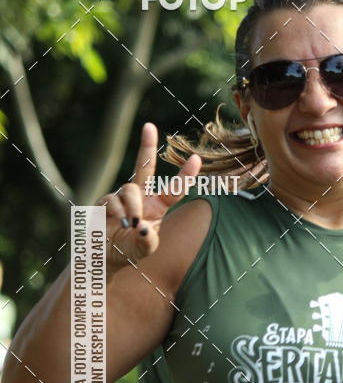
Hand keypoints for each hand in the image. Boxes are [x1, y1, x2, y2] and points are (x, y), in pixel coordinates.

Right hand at [98, 122, 201, 273]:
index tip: (197, 159)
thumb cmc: (130, 250)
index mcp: (157, 206)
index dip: (185, 176)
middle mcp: (141, 197)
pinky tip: (119, 222)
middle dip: (146, 146)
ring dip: (133, 206)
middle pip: (145, 167)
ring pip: (129, 190)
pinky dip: (118, 212)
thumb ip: (148, 241)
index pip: (174, 189)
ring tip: (131, 223)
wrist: (105, 256)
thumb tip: (142, 228)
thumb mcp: (145, 249)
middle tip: (149, 126)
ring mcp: (122, 197)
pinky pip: (113, 200)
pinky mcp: (105, 201)